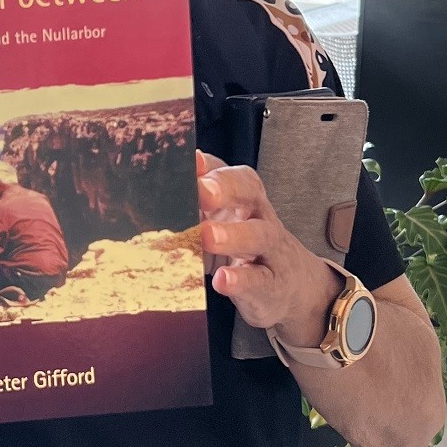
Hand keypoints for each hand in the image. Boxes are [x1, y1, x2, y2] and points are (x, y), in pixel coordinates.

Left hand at [197, 151, 342, 344]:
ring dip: (233, 235)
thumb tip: (152, 192)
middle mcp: (259, 215)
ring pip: (259, 236)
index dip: (211, 166)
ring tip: (207, 237)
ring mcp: (270, 250)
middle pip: (249, 192)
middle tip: (201, 192)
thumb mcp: (221, 219)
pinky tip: (222, 281)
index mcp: (243, 195)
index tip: (191, 160)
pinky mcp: (272, 285)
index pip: (230, 171)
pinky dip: (241, 280)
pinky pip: (260, 280)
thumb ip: (194, 205)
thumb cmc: (243, 244)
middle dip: (225, 188)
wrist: (294, 284)